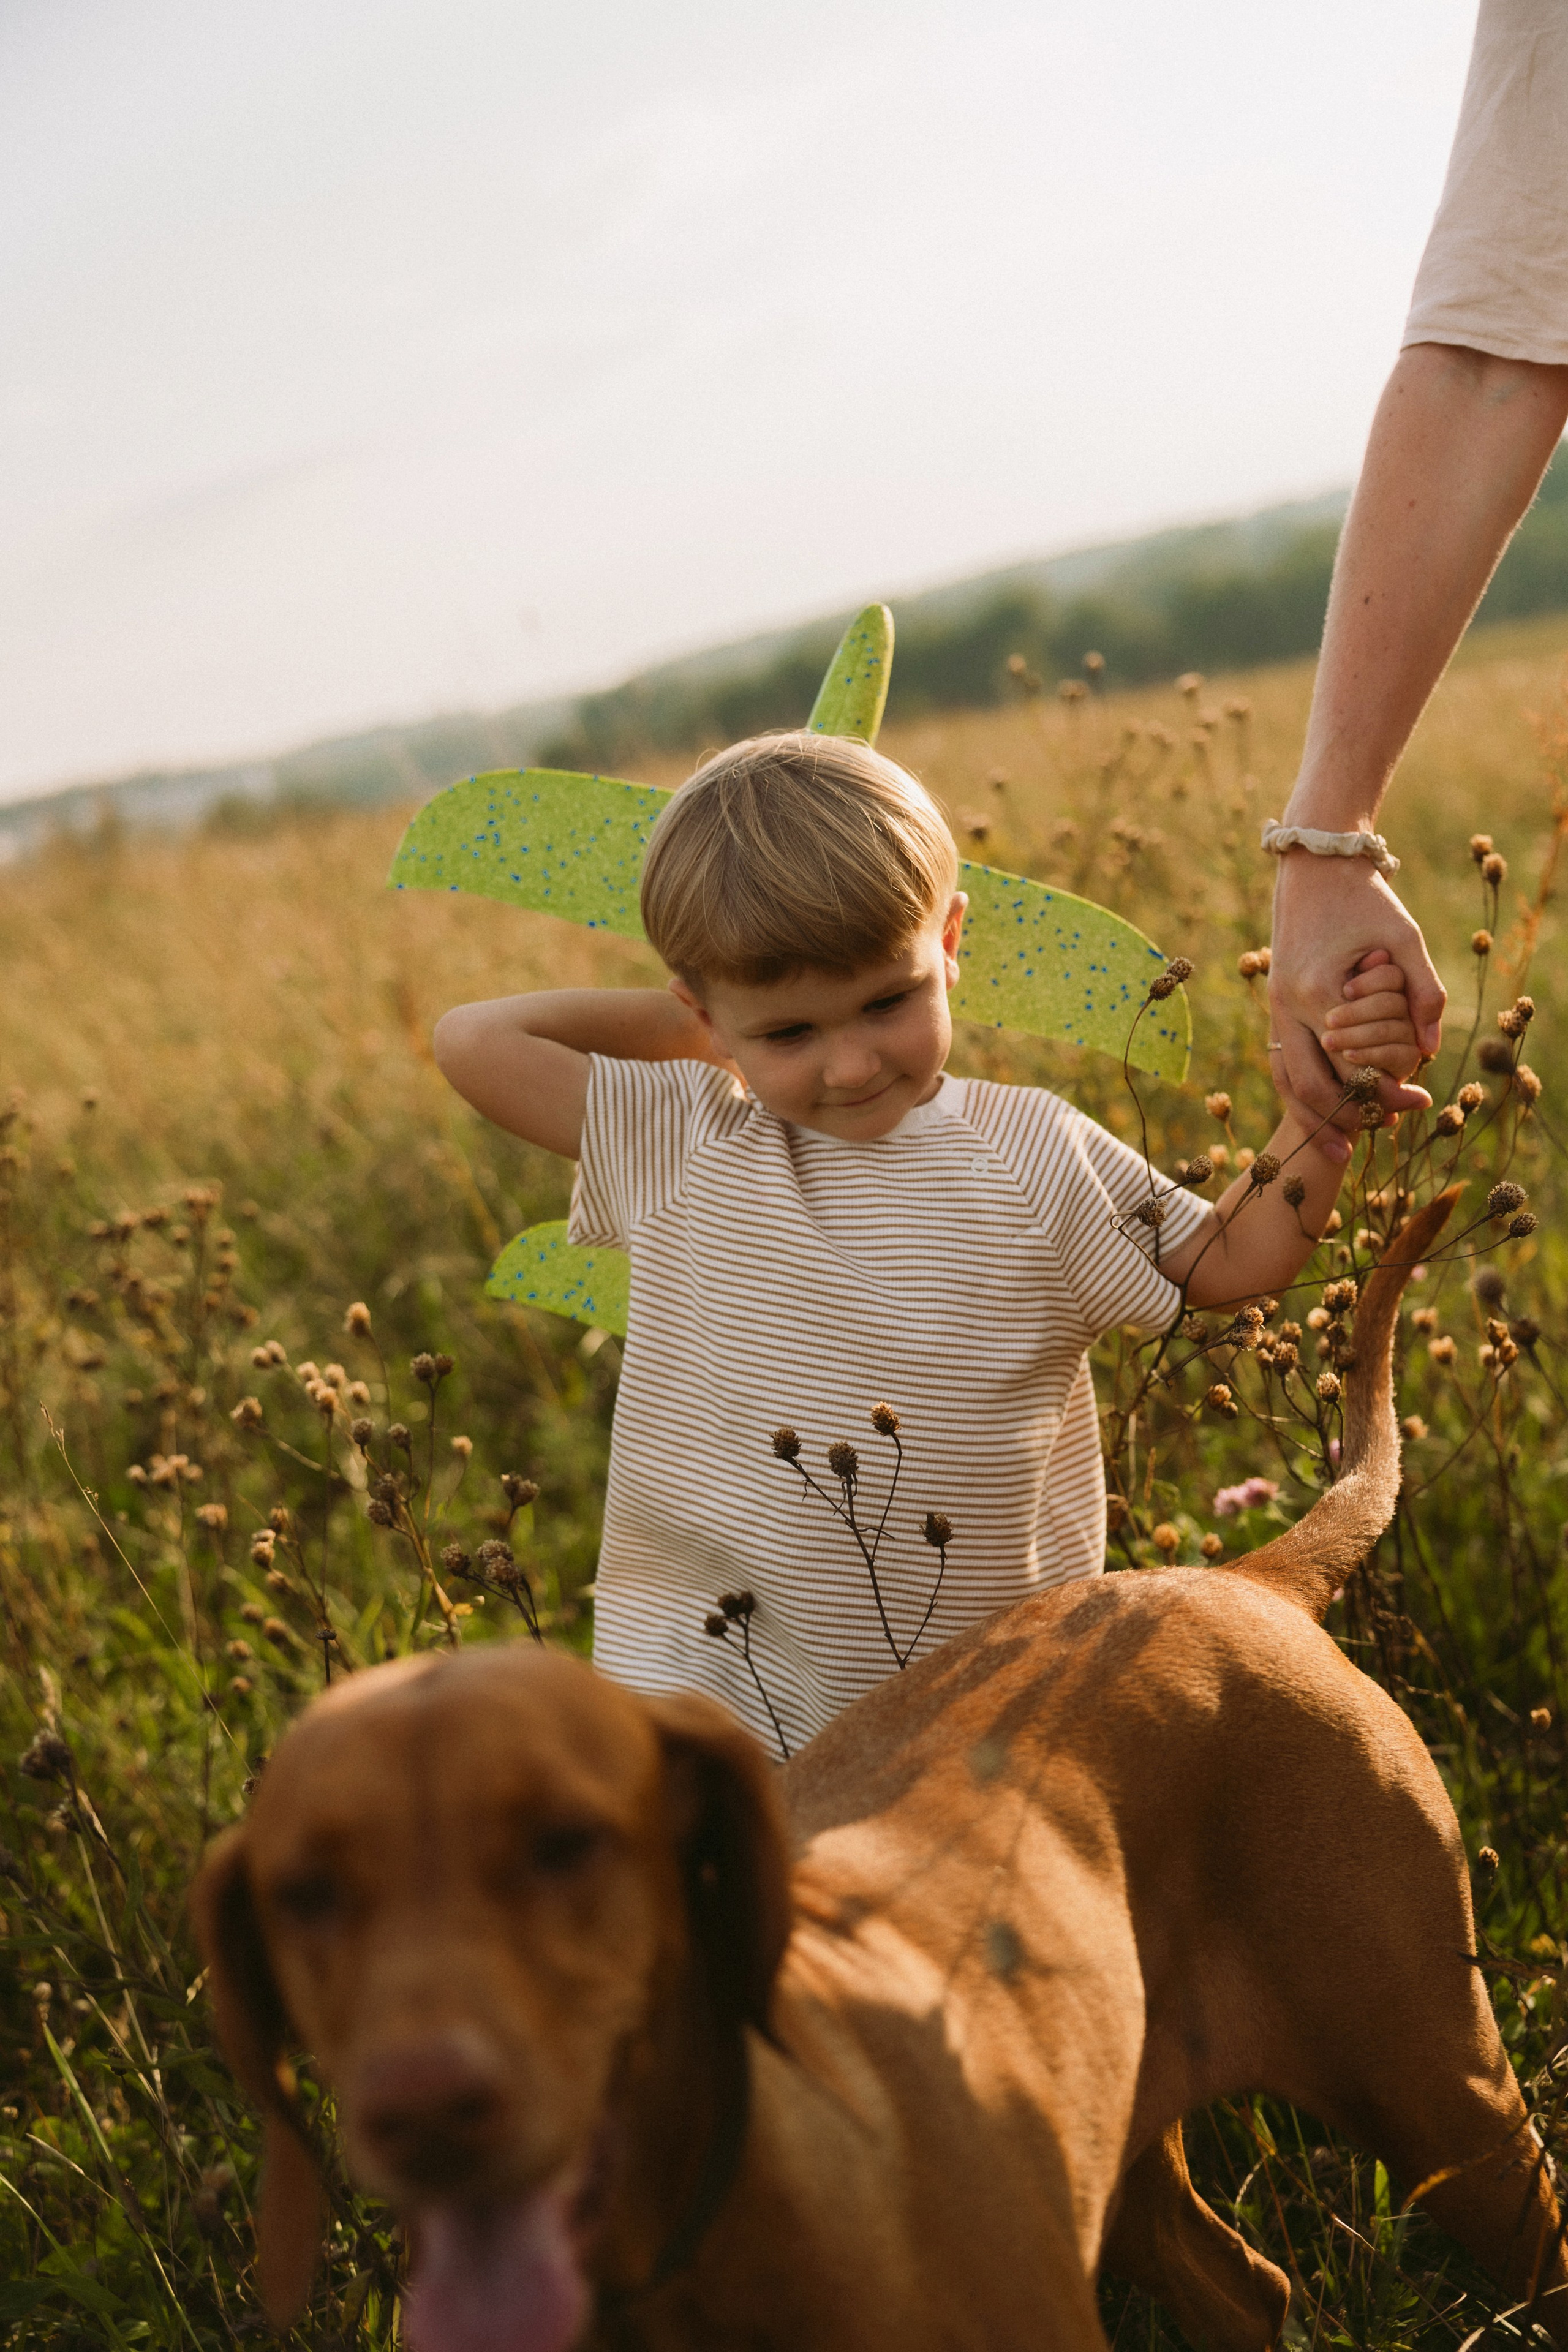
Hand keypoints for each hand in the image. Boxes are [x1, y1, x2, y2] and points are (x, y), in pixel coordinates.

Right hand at [1268, 854, 1442, 1163]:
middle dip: (1349, 1118)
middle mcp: (1289, 1007)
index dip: (1388, 1093)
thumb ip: (1423, 992)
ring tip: (1344, 1145)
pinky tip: (1325, 1108)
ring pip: (1287, 1082)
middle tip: (1387, 1130)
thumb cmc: (1365, 899)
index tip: (1420, 1102)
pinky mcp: (1275, 1005)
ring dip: (1316, 1117)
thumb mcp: (1405, 937)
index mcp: (1320, 992)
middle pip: (1313, 1086)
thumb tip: (1431, 1049)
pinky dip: (1302, 1092)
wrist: (1313, 866)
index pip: (1353, 1065)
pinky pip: (1282, 1062)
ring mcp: (1276, 1007)